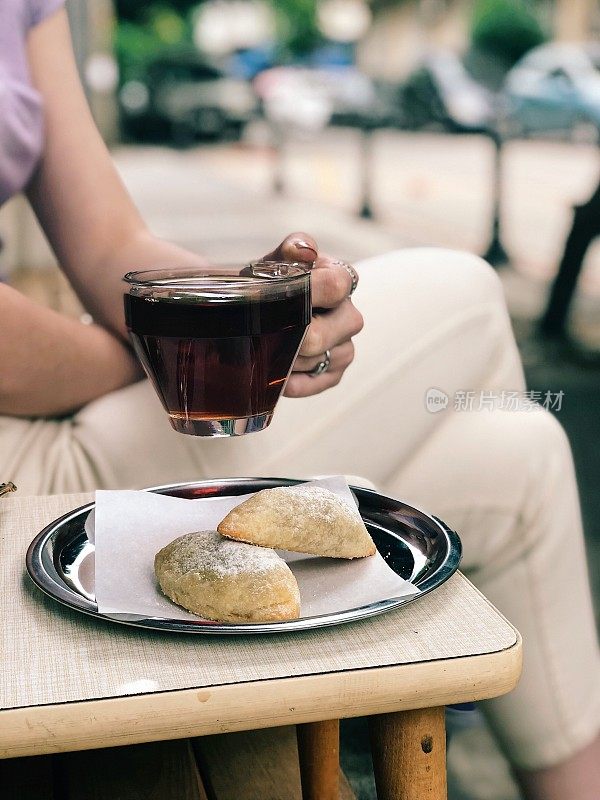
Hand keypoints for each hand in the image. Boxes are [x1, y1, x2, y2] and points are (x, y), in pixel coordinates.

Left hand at [261, 233, 362, 397]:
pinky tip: (279, 377)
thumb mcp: (274, 263)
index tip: (283, 296)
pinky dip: (296, 382)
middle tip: (266, 332)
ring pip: (320, 359)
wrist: (256, 311)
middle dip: (292, 334)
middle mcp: (348, 314)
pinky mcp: (334, 372)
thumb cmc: (269, 284)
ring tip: (266, 350)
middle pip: (324, 332)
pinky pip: (319, 381)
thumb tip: (304, 251)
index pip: (336, 285)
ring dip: (289, 358)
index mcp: (340, 280)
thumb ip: (289, 250)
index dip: (310, 292)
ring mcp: (344, 346)